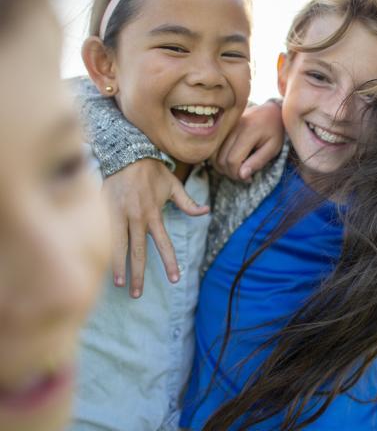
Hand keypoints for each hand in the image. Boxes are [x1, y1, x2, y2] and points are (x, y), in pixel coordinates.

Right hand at [103, 159, 208, 297]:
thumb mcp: (174, 185)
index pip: (164, 245)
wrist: (127, 153)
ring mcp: (118, 215)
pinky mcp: (103, 210)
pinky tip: (98, 263)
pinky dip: (101, 249)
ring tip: (118, 284)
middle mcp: (137, 219)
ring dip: (117, 267)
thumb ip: (188, 203)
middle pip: (138, 253)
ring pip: (117, 247)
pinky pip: (102, 234)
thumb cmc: (152, 171)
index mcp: (154, 215)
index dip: (170, 263)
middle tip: (137, 294)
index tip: (175, 279)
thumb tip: (207, 211)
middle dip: (138, 275)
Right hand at [211, 99, 284, 180]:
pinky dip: (219, 159)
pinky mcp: (221, 128)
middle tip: (243, 176)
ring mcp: (225, 126)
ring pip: (214, 155)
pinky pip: (214, 148)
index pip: (232, 160)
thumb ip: (258, 162)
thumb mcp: (273, 148)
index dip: (237, 174)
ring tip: (237, 169)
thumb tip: (242, 176)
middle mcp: (233, 127)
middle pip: (220, 159)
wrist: (270, 110)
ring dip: (222, 167)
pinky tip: (231, 160)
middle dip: (230, 173)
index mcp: (248, 131)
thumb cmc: (275, 131)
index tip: (248, 179)